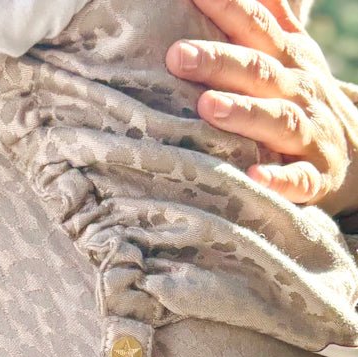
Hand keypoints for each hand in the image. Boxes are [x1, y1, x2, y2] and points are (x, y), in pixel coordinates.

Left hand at [165, 0, 357, 215]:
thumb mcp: (294, 56)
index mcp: (290, 60)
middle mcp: (300, 91)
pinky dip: (277, 178)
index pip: (257, 28)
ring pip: (278, 120)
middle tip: (177, 55)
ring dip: (244, 113)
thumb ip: (272, 20)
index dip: (229, 7)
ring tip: (207, 106)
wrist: (356, 156)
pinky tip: (253, 175)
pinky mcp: (314, 176)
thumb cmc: (305, 101)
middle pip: (259, 71)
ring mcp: (310, 134)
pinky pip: (297, 179)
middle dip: (219, 61)